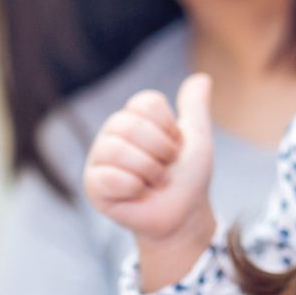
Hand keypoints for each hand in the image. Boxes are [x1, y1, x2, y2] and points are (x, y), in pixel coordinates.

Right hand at [83, 74, 215, 247]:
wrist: (184, 216)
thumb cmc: (187, 178)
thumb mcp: (197, 140)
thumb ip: (195, 108)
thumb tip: (202, 78)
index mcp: (133, 118)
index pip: (146, 103)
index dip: (169, 128)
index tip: (176, 146)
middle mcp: (112, 133)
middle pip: (130, 124)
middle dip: (160, 151)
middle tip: (166, 168)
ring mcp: (100, 159)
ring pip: (117, 149)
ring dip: (148, 170)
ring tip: (154, 182)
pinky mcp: (93, 186)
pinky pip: (109, 177)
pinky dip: (134, 187)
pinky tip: (138, 193)